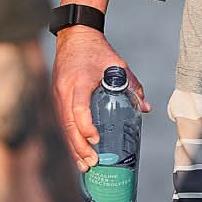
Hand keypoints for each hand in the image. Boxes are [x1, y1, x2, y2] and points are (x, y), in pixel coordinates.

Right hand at [51, 28, 148, 169]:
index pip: (78, 109)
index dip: (86, 127)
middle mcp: (64, 90)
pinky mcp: (57, 97)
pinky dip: (70, 137)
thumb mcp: (117, 64)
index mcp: (79, 81)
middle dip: (79, 146)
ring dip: (73, 146)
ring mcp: (57, 94)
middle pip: (68, 124)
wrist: (74, 36)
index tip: (96, 139)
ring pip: (64, 126)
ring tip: (84, 165)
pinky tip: (78, 150)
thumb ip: (132, 85)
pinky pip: (63, 121)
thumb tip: (145, 108)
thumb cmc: (97, 50)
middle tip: (92, 163)